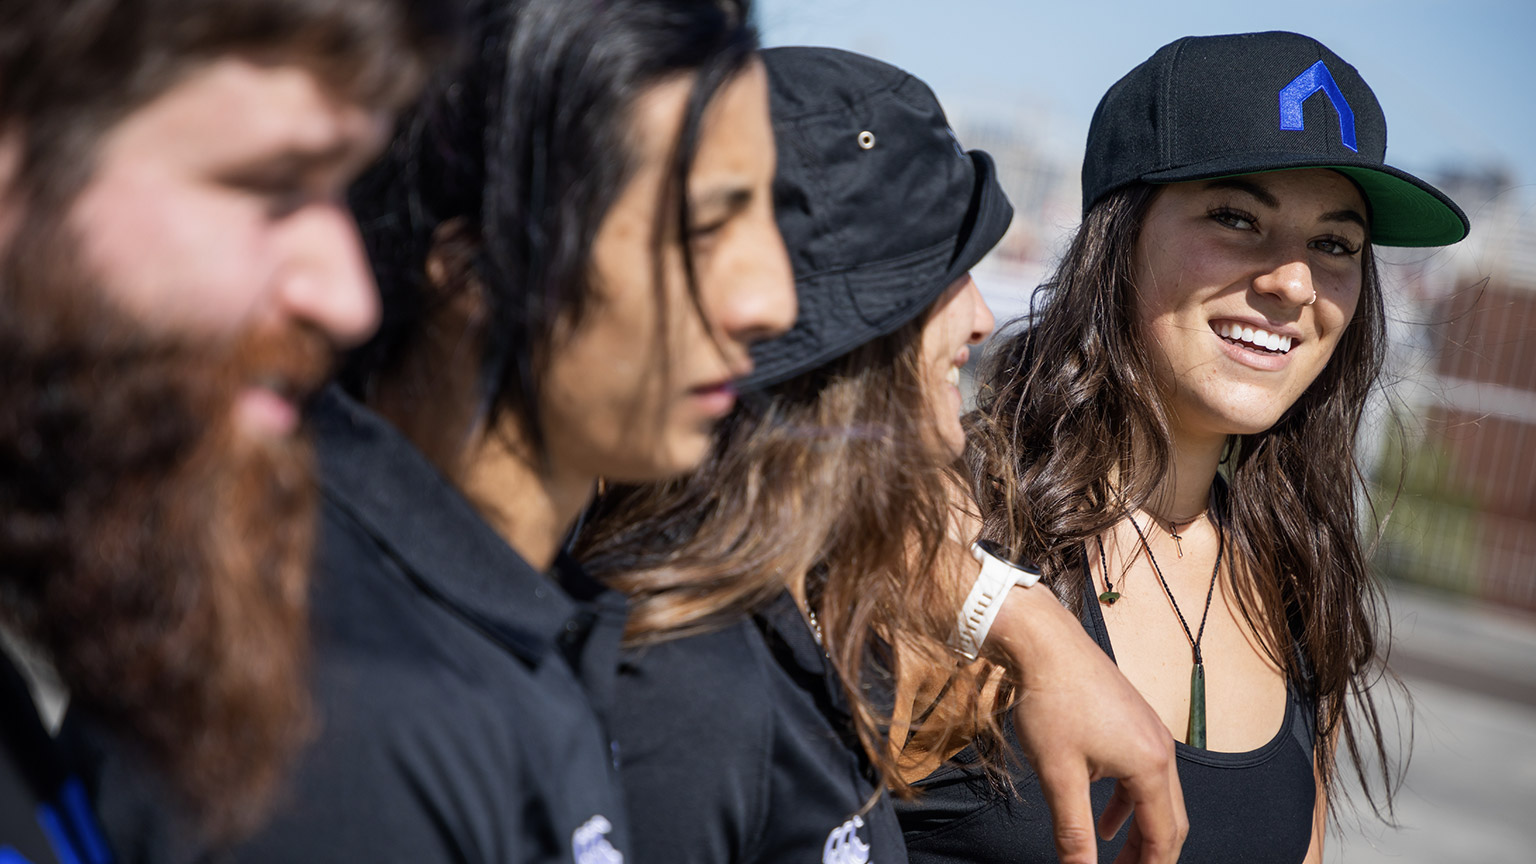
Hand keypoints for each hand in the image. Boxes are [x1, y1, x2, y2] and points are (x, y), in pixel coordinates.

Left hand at [989, 586, 1187, 863]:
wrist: (1042, 641)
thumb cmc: (1050, 701)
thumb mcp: (1058, 775)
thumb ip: (1074, 832)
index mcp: (1152, 766)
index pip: (1165, 837)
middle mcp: (1161, 748)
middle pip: (1170, 819)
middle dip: (1150, 855)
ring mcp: (1149, 731)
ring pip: (1156, 796)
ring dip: (1140, 829)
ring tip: (1116, 858)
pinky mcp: (1132, 720)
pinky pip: (1141, 773)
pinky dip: (1128, 801)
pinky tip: (1106, 817)